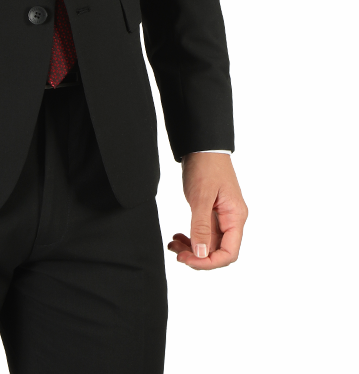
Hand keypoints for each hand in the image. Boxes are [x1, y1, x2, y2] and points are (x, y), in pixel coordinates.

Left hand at [168, 153, 247, 269]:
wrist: (202, 145)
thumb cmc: (205, 166)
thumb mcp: (201, 197)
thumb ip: (201, 226)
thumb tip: (201, 254)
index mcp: (235, 217)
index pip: (228, 253)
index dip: (209, 262)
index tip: (188, 260)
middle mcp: (232, 219)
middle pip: (217, 251)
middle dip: (196, 255)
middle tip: (176, 252)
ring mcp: (222, 216)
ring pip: (209, 243)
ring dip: (191, 247)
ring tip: (173, 244)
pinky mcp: (212, 212)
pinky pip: (203, 232)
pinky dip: (191, 237)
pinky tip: (177, 237)